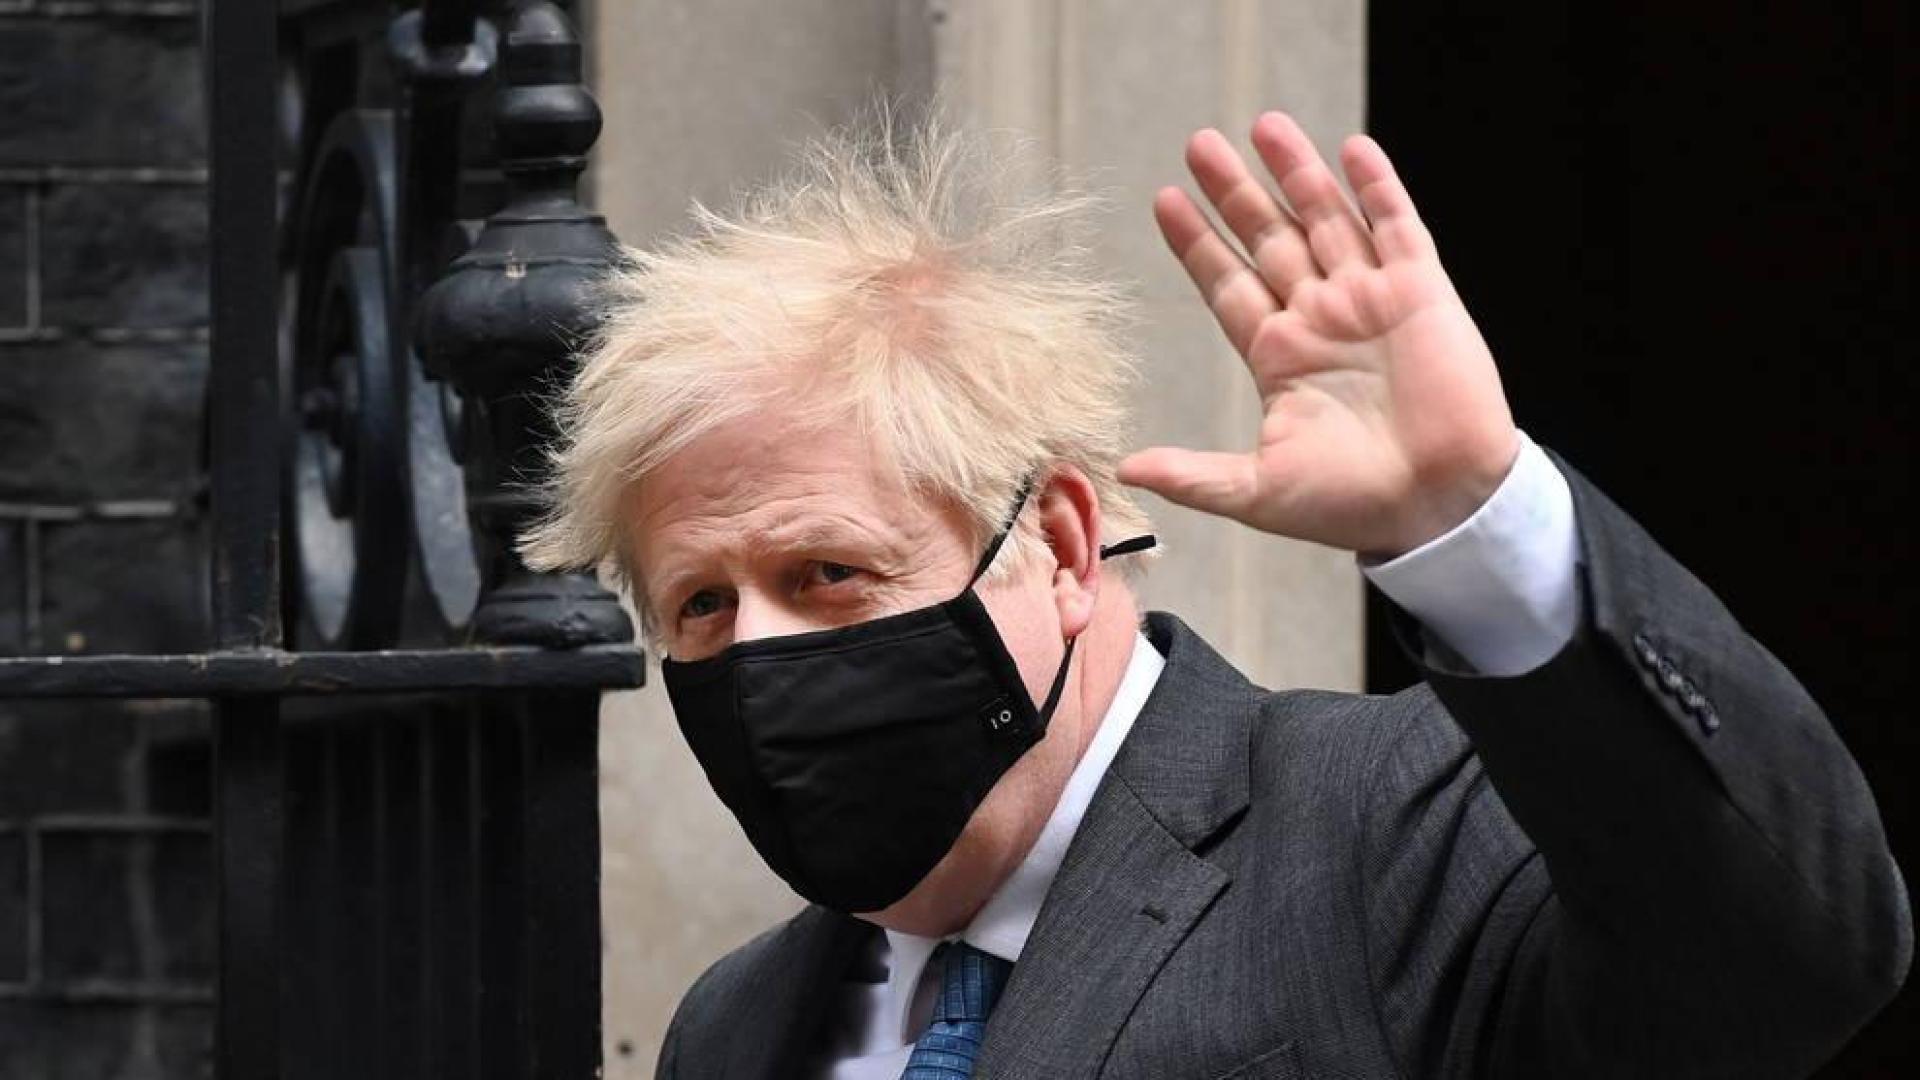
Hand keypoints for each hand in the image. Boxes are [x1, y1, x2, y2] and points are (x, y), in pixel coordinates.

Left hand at [1117, 112, 1518, 558]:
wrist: (1438, 506)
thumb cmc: (1352, 504)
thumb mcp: (1259, 492)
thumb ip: (1195, 475)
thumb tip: (1127, 468)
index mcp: (1279, 357)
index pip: (1227, 285)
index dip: (1198, 244)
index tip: (1165, 201)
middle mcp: (1320, 319)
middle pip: (1269, 239)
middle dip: (1234, 192)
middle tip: (1198, 146)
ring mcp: (1371, 300)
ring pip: (1327, 220)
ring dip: (1297, 173)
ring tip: (1264, 125)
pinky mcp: (1423, 294)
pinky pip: (1398, 228)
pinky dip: (1378, 189)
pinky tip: (1352, 149)